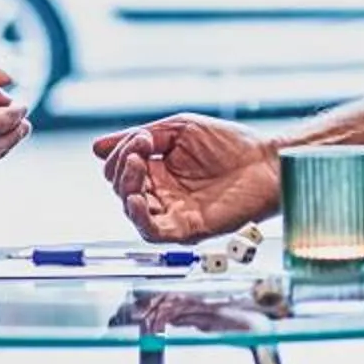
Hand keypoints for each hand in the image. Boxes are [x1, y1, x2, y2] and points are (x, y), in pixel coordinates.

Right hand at [90, 114, 279, 241]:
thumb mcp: (179, 130)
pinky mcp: (187, 229)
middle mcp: (162, 194)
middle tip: (139, 151)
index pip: (120, 169)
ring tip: (136, 168)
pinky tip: (138, 200)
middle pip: (121, 189)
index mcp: (158, 171)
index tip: (141, 138)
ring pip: (132, 212)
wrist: (266, 163)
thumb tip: (97, 148)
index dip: (121, 154)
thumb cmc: (230, 144)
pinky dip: (140, 219)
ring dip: (126, 190)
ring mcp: (173, 213)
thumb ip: (140, 138)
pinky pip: (153, 233)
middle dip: (122, 168)